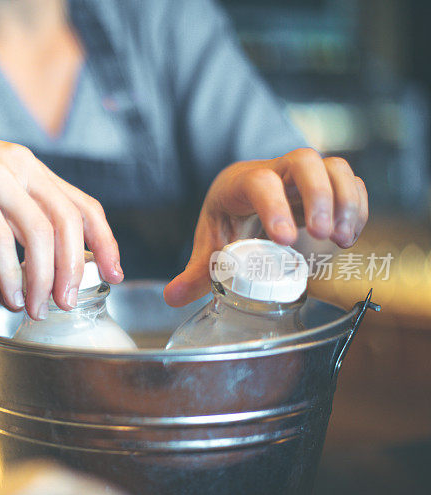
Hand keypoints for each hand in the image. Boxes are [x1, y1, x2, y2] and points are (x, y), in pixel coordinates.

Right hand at [0, 110, 122, 318]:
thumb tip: (14, 296)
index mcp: (31, 171)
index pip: (83, 206)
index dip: (105, 241)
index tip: (115, 274)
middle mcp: (21, 168)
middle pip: (68, 221)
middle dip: (75, 269)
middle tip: (68, 304)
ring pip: (39, 231)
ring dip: (43, 278)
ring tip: (38, 308)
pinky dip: (9, 273)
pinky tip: (11, 295)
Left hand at [163, 148, 367, 306]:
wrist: (246, 194)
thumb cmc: (228, 217)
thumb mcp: (211, 240)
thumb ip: (196, 271)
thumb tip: (172, 297)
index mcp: (241, 182)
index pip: (259, 182)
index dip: (273, 207)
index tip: (285, 240)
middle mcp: (276, 170)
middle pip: (304, 162)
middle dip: (318, 197)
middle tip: (323, 236)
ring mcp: (304, 174)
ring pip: (334, 167)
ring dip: (345, 202)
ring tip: (342, 240)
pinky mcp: (327, 183)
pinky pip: (351, 182)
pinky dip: (358, 207)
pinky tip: (351, 235)